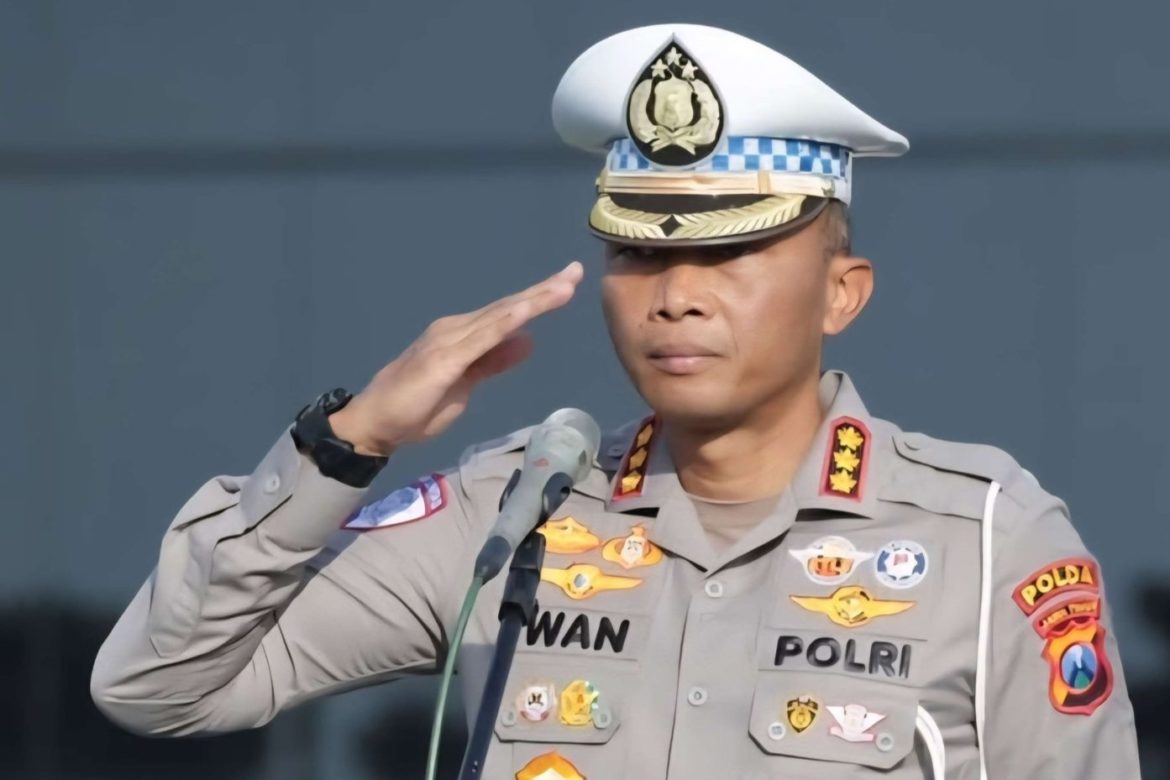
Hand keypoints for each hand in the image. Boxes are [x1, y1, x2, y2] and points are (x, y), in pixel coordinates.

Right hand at [329, 261, 583, 456]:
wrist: (375, 423)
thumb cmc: (416, 407)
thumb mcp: (465, 385)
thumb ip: (494, 362)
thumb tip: (529, 342)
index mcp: (463, 335)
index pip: (507, 313)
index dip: (539, 298)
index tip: (568, 283)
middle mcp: (456, 329)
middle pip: (508, 307)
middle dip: (544, 289)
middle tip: (576, 271)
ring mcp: (450, 341)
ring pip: (500, 316)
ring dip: (533, 300)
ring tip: (564, 286)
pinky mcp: (445, 359)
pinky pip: (483, 338)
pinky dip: (508, 322)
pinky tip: (528, 312)